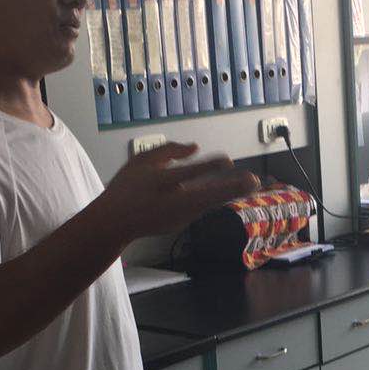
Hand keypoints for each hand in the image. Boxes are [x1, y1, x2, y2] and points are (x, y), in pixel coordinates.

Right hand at [102, 142, 260, 242]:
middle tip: (254, 180)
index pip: (187, 174)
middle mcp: (170, 203)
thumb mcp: (140, 161)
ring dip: (231, 193)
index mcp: (157, 183)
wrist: (114, 222)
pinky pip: (203, 206)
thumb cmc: (128, 186)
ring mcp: (177, 216)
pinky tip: (234, 188)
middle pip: (205, 196)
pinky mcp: (181, 223)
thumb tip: (195, 147)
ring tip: (252, 183)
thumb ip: (167, 150)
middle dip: (231, 189)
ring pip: (209, 203)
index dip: (209, 168)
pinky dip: (218, 197)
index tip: (228, 161)